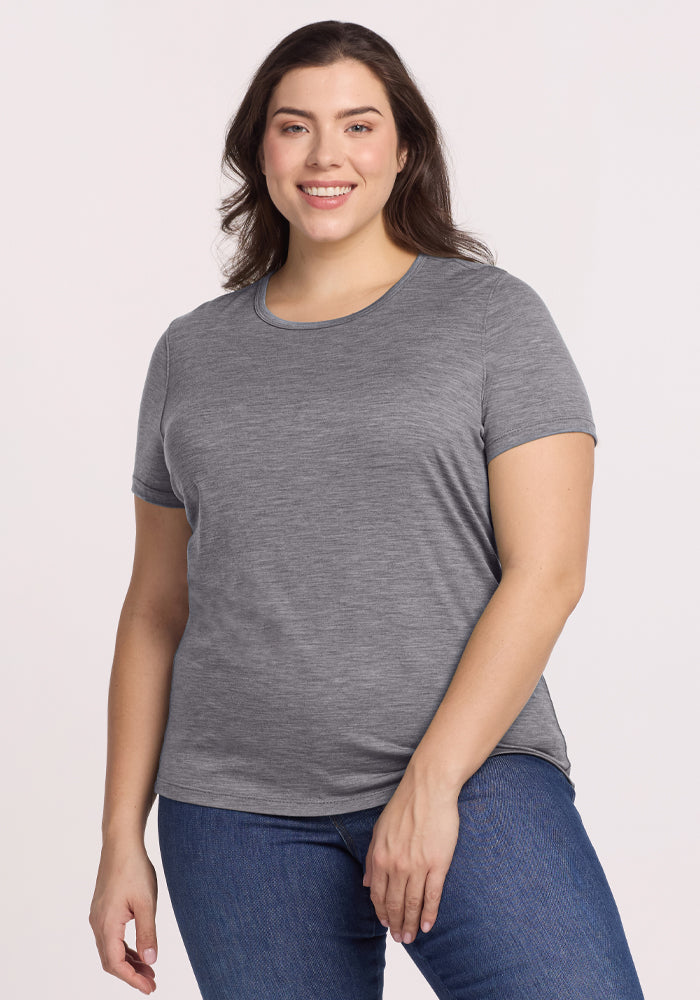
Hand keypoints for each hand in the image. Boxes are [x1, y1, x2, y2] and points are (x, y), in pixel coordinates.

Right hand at [89, 841, 158, 994]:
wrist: (121, 843)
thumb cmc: (134, 869)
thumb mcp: (146, 903)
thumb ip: (147, 933)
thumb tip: (150, 961)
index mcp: (107, 924)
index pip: (116, 963)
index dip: (132, 979)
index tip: (150, 988)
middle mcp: (98, 923)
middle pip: (110, 960)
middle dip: (131, 974)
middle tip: (151, 982)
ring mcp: (98, 916)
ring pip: (110, 949)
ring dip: (128, 962)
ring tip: (149, 970)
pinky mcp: (103, 908)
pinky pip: (111, 937)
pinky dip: (124, 948)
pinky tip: (139, 950)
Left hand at [362, 770, 460, 943]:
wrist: (429, 788)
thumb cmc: (405, 806)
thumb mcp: (380, 829)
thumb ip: (371, 858)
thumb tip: (367, 883)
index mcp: (380, 856)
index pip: (378, 894)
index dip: (381, 913)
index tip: (386, 924)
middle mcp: (397, 864)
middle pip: (394, 903)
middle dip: (395, 924)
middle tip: (399, 939)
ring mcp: (418, 865)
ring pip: (412, 903)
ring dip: (410, 924)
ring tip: (410, 938)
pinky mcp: (438, 864)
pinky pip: (432, 895)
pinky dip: (429, 914)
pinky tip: (427, 926)